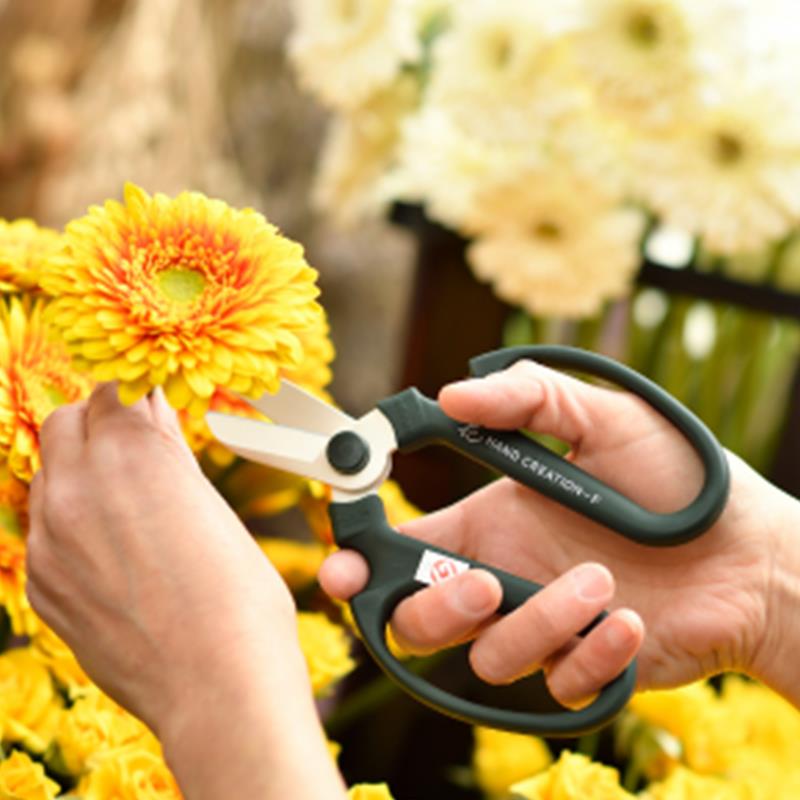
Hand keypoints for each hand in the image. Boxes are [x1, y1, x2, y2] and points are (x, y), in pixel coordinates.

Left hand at [27, 384, 344, 799]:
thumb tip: (152, 413)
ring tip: (128, 501)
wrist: (216, 683)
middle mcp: (76, 490)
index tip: (151, 405)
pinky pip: (42, 529)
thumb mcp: (212, 505)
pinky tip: (113, 548)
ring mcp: (49, 541)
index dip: (136, 397)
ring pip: (48, 473)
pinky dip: (70, 521)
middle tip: (139, 448)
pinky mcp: (41, 585)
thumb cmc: (237, 596)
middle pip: (68, 422)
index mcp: (130, 457)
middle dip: (100, 423)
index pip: (113, 392)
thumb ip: (169, 450)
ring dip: (81, 470)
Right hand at [321, 360, 793, 706]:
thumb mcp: (602, 417)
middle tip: (485, 581)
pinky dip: (590, 654)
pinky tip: (630, 620)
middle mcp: (505, 577)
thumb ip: (528, 397)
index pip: (402, 550)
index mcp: (491, 523)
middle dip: (435, 609)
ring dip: (539, 620)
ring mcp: (542, 627)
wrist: (753, 550)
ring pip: (488, 657)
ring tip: (599, 582)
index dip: (361, 562)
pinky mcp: (585, 669)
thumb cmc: (678, 477)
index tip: (341, 565)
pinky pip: (556, 685)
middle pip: (420, 620)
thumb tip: (450, 396)